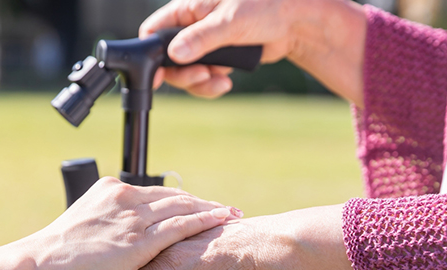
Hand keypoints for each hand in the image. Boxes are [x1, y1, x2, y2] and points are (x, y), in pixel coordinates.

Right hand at [17, 176, 240, 269]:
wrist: (41, 265)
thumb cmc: (57, 256)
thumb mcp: (84, 229)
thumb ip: (107, 227)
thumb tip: (118, 242)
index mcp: (111, 190)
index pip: (155, 193)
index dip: (181, 200)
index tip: (200, 205)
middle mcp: (124, 196)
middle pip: (174, 196)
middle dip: (202, 203)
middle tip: (226, 208)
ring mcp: (132, 216)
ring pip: (182, 206)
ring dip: (211, 209)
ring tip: (232, 214)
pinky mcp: (138, 238)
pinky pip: (180, 225)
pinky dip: (205, 220)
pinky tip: (222, 220)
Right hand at [142, 0, 303, 97]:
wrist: (296, 22)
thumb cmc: (266, 6)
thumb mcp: (230, 21)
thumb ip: (201, 38)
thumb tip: (175, 54)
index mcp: (188, 9)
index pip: (154, 31)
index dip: (150, 53)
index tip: (156, 75)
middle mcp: (192, 26)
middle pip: (168, 59)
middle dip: (183, 74)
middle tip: (202, 77)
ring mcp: (205, 44)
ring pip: (186, 72)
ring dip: (199, 83)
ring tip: (218, 81)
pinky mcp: (218, 58)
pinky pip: (204, 78)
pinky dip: (211, 85)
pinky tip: (226, 82)